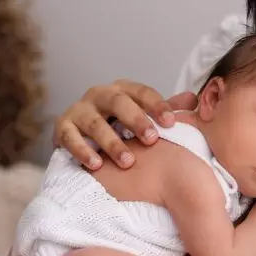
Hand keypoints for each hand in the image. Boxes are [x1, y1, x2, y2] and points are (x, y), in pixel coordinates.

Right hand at [54, 80, 197, 169]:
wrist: (81, 138)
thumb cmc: (120, 128)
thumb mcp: (143, 118)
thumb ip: (165, 110)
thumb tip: (194, 99)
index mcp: (122, 90)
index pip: (141, 92)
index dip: (157, 105)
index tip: (172, 123)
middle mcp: (99, 95)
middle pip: (118, 101)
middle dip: (135, 120)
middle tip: (151, 139)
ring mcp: (79, 110)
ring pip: (94, 122)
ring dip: (111, 142)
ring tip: (127, 161)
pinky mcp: (62, 127)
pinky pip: (70, 137)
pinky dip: (82, 151)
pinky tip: (96, 165)